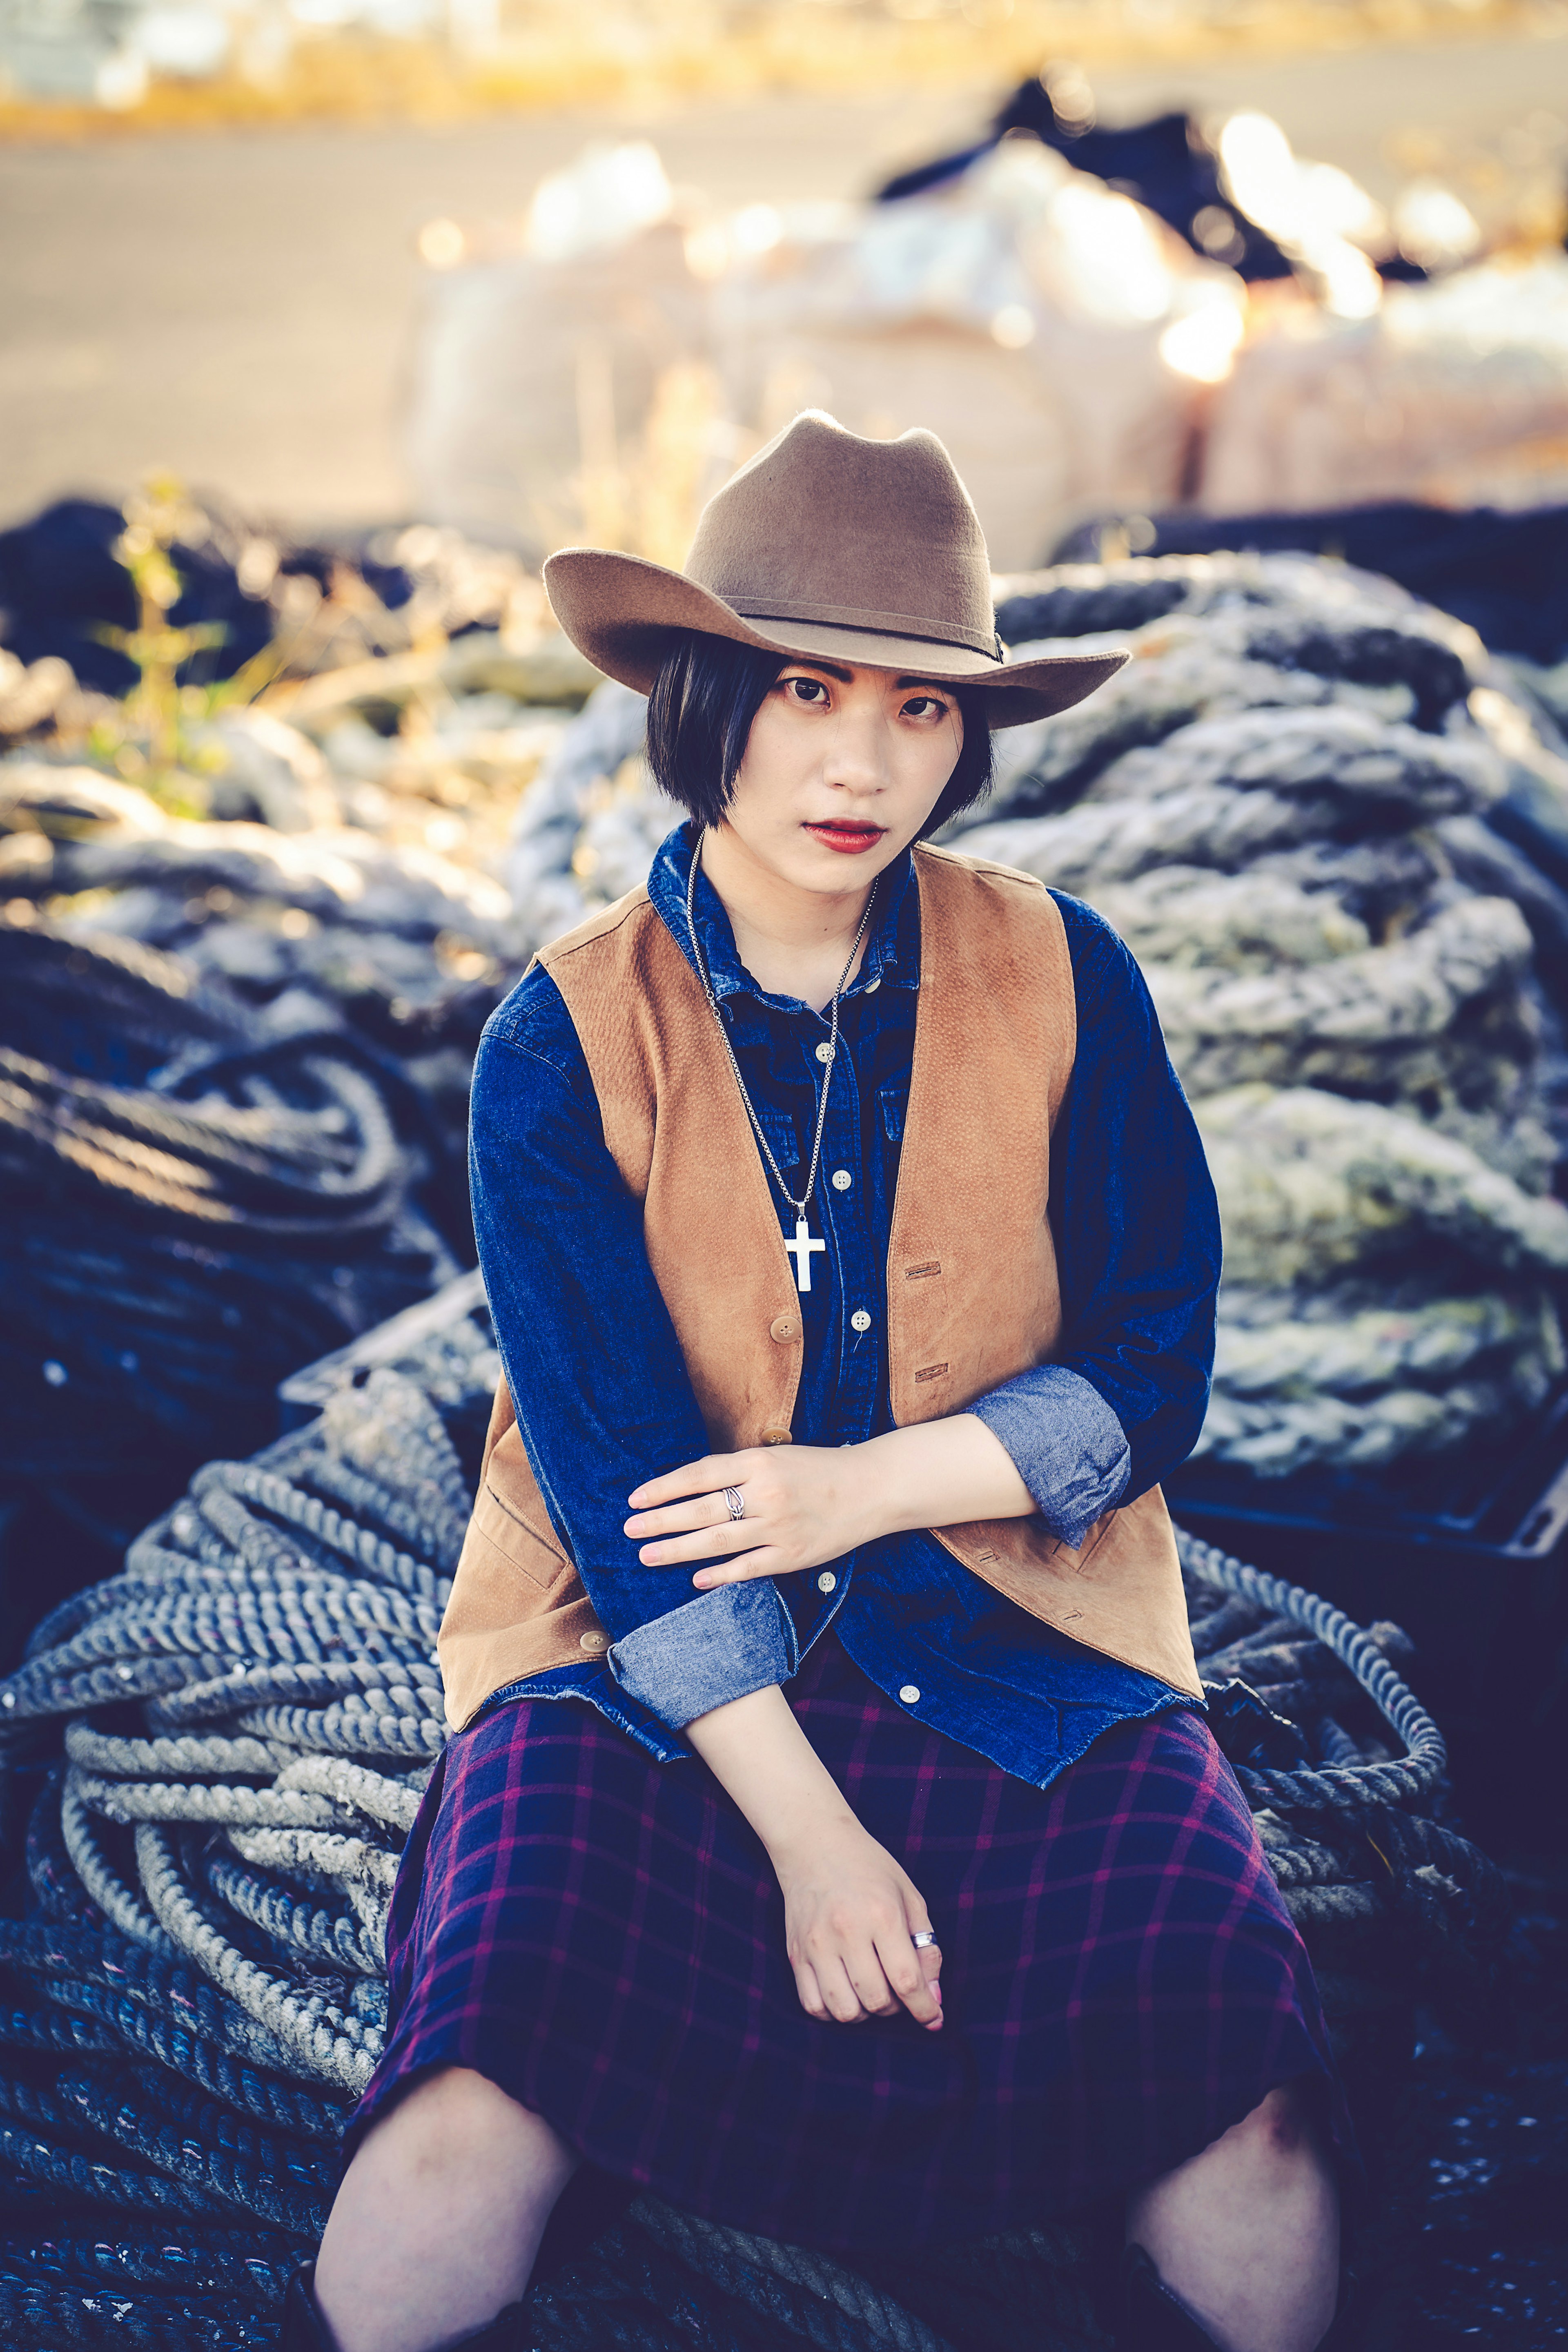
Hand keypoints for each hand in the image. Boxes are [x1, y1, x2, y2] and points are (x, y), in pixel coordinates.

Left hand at [626, 1418, 1035, 1591]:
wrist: (871, 1488)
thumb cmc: (818, 1469)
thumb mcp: (777, 1456)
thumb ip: (738, 1469)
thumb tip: (690, 1485)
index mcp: (759, 1462)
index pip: (699, 1474)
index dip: (664, 1487)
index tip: (635, 1499)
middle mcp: (766, 1493)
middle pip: (701, 1510)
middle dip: (661, 1521)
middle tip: (629, 1530)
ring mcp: (779, 1526)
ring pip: (718, 1541)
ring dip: (678, 1550)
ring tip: (647, 1555)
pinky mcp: (792, 1555)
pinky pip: (748, 1568)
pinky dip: (720, 1575)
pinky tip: (695, 1580)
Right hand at [772, 1814, 942, 2031]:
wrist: (813, 1842)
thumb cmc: (869, 1867)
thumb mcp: (909, 1896)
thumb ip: (926, 1946)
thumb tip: (934, 1995)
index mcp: (882, 1915)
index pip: (907, 1980)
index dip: (925, 2008)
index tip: (934, 2018)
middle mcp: (847, 1932)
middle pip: (877, 2001)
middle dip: (896, 2006)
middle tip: (897, 1988)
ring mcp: (816, 1944)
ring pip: (845, 2011)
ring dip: (865, 2013)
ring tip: (870, 1990)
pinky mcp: (795, 1953)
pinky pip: (813, 2005)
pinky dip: (833, 2011)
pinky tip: (845, 1992)